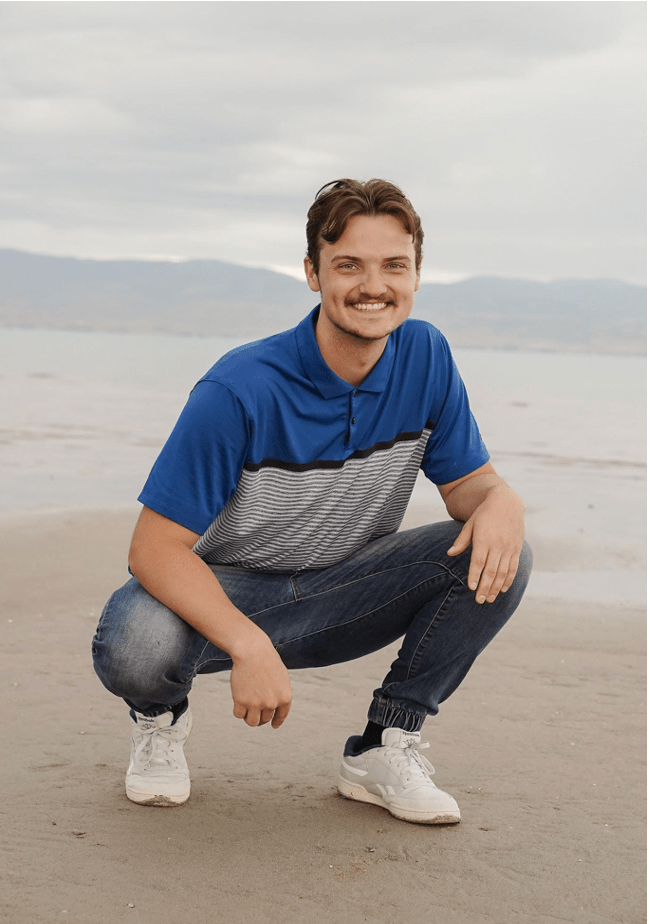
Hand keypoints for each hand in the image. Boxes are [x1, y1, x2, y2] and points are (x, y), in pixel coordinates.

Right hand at [230, 637, 292, 728]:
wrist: (252, 651)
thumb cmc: (267, 661)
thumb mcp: (281, 677)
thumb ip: (280, 693)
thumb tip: (276, 708)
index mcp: (285, 697)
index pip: (281, 716)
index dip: (276, 721)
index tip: (273, 725)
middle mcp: (272, 703)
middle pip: (264, 719)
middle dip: (260, 716)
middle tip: (254, 707)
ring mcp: (256, 704)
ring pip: (252, 722)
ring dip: (249, 717)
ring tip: (246, 709)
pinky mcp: (241, 702)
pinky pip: (239, 715)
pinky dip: (238, 710)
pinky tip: (238, 702)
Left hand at [447, 484, 524, 603]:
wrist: (506, 502)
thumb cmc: (484, 514)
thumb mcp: (470, 524)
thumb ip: (461, 541)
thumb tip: (449, 554)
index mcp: (484, 539)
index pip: (478, 562)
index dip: (475, 576)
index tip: (471, 588)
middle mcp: (498, 545)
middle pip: (491, 571)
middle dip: (485, 588)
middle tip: (480, 601)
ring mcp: (509, 547)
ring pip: (503, 572)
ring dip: (496, 587)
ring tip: (490, 599)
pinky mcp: (517, 548)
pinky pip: (513, 567)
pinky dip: (509, 580)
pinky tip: (503, 589)